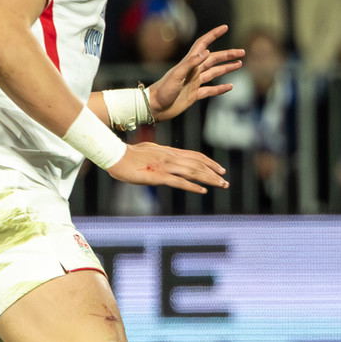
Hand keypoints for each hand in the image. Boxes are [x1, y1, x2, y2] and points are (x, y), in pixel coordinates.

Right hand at [106, 141, 228, 193]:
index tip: (220, 169)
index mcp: (169, 152)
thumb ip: (162, 154)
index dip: (209, 162)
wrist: (115, 155)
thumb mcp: (150, 150)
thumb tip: (168, 157)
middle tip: (225, 181)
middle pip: (198, 164)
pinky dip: (192, 186)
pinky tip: (202, 191)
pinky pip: (178, 182)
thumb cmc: (129, 154)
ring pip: (193, 172)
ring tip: (221, 185)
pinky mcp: (158, 176)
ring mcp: (165, 166)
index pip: (195, 156)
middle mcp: (170, 157)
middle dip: (214, 173)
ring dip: (209, 179)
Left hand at [147, 25, 242, 121]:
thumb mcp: (176, 75)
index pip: (203, 44)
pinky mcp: (194, 94)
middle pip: (214, 59)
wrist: (155, 107)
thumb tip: (207, 51)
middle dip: (228, 55)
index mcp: (189, 63)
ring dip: (227, 68)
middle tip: (242, 52)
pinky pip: (211, 90)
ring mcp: (194, 83)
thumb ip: (191, 63)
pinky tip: (230, 86)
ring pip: (214, 73)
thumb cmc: (163, 90)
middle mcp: (193, 71)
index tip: (225, 27)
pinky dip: (221, 88)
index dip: (214, 35)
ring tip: (240, 64)